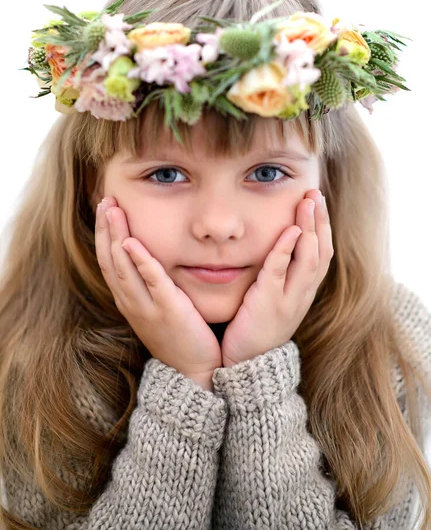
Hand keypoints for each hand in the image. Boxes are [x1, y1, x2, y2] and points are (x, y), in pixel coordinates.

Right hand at [95, 197, 221, 381]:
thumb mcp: (157, 308)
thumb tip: (149, 260)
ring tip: (113, 209)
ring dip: (116, 235)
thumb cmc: (178, 337)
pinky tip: (132, 242)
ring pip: (123, 265)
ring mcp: (146, 306)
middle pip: (110, 258)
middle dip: (106, 227)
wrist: (192, 371)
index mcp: (129, 299)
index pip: (109, 261)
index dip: (104, 233)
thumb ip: (150, 285)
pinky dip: (140, 260)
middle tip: (105, 199)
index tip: (105, 208)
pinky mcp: (167, 309)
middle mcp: (131, 301)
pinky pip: (151, 280)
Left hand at [220, 189, 333, 366]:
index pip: (322, 253)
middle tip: (315, 192)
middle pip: (321, 251)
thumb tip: (279, 244)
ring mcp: (289, 300)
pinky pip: (280, 272)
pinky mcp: (268, 305)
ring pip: (309, 259)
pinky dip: (287, 250)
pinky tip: (290, 231)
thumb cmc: (256, 327)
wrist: (247, 364)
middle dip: (320, 220)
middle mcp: (302, 295)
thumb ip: (279, 274)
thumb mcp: (274, 299)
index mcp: (304, 292)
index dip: (323, 226)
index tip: (318, 200)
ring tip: (307, 202)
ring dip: (310, 228)